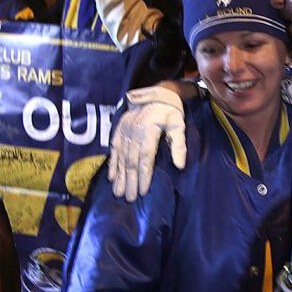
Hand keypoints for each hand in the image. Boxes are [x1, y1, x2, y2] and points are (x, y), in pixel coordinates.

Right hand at [108, 84, 187, 200]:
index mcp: (148, 130)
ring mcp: (124, 130)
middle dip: (130, 181)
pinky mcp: (119, 129)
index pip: (145, 158)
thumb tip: (179, 166)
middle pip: (131, 161)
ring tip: (118, 193)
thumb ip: (179, 145)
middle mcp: (133, 131)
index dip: (143, 176)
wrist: (157, 93)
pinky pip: (114, 149)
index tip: (142, 191)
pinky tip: (112, 177)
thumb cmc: (171, 111)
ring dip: (120, 176)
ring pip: (121, 157)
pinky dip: (112, 163)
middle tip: (129, 198)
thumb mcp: (179, 125)